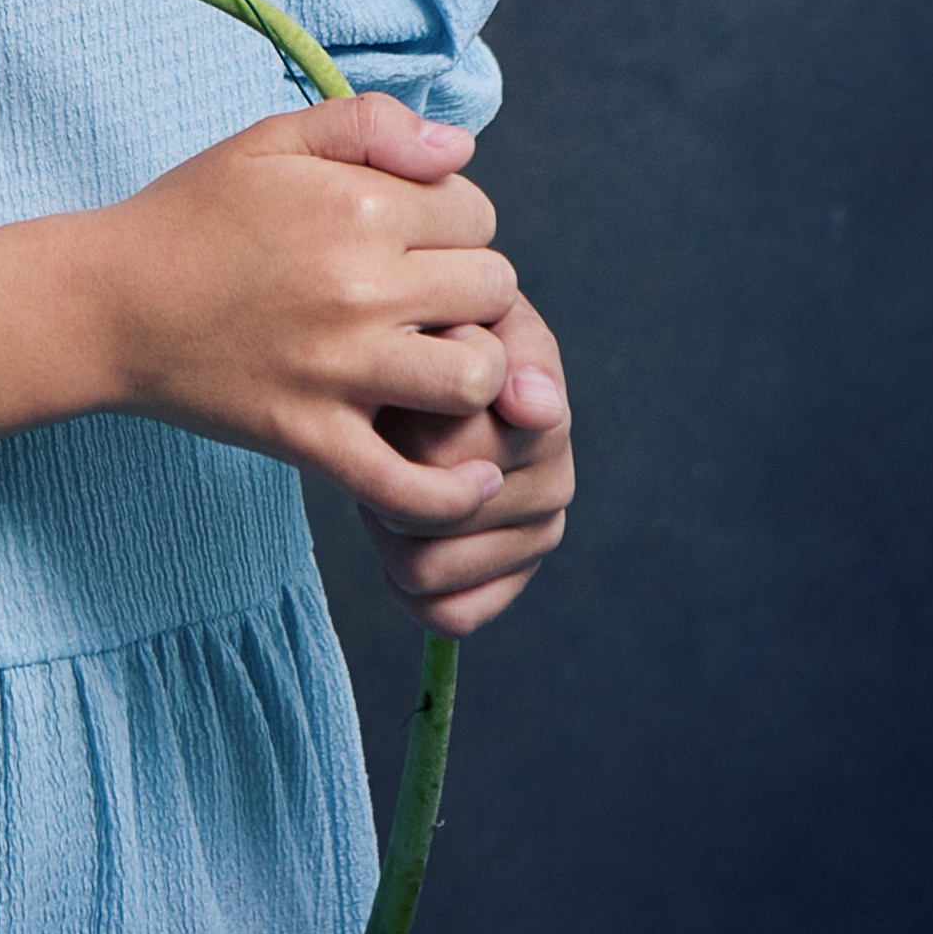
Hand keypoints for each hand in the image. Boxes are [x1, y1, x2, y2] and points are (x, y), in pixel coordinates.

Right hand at [90, 92, 517, 527]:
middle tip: (427, 299)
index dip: (455, 222)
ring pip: (476, 377)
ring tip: (437, 364)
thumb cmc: (192, 215)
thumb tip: (459, 149)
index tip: (415, 238)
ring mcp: (339, 369)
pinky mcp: (312, 437)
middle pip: (493, 289)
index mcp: (357, 205)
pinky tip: (472, 475)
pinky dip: (455, 492)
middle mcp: (360, 286)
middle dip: (473, 289)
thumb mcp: (271, 140)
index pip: (477, 213)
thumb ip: (371, 122)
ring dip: (474, 370)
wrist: (108, 302)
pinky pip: (411, 485)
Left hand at [356, 291, 573, 635]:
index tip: (402, 391)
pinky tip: (395, 540)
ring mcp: (535, 537)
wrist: (421, 363)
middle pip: (436, 511)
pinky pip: (450, 615)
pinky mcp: (508, 582)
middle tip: (377, 436)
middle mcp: (555, 482)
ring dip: (387, 529)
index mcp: (544, 416)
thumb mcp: (457, 318)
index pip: (457, 453)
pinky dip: (409, 589)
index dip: (411, 428)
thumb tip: (533, 404)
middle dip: (388, 474)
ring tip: (382, 478)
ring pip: (428, 566)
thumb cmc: (431, 337)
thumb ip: (496, 347)